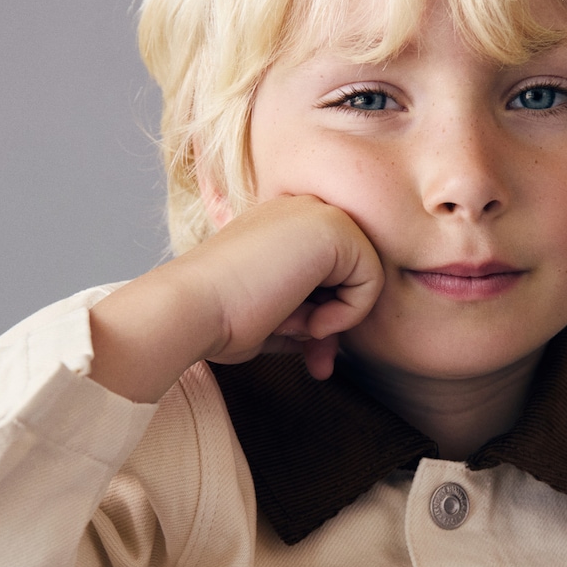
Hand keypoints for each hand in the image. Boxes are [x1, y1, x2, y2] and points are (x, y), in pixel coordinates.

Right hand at [90, 195, 383, 402]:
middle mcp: (301, 209)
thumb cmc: (220, 319)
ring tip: (297, 327)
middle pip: (352, 274)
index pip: (331, 274)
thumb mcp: (276, 317)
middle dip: (338, 322)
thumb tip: (331, 338)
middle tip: (315, 357)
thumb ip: (308, 316)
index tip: (310, 352)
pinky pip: (373, 280)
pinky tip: (310, 320)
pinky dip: (348, 313)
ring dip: (338, 317)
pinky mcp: (333, 227)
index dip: (327, 317)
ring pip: (367, 276)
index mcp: (282, 225)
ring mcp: (317, 212)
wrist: (193, 310)